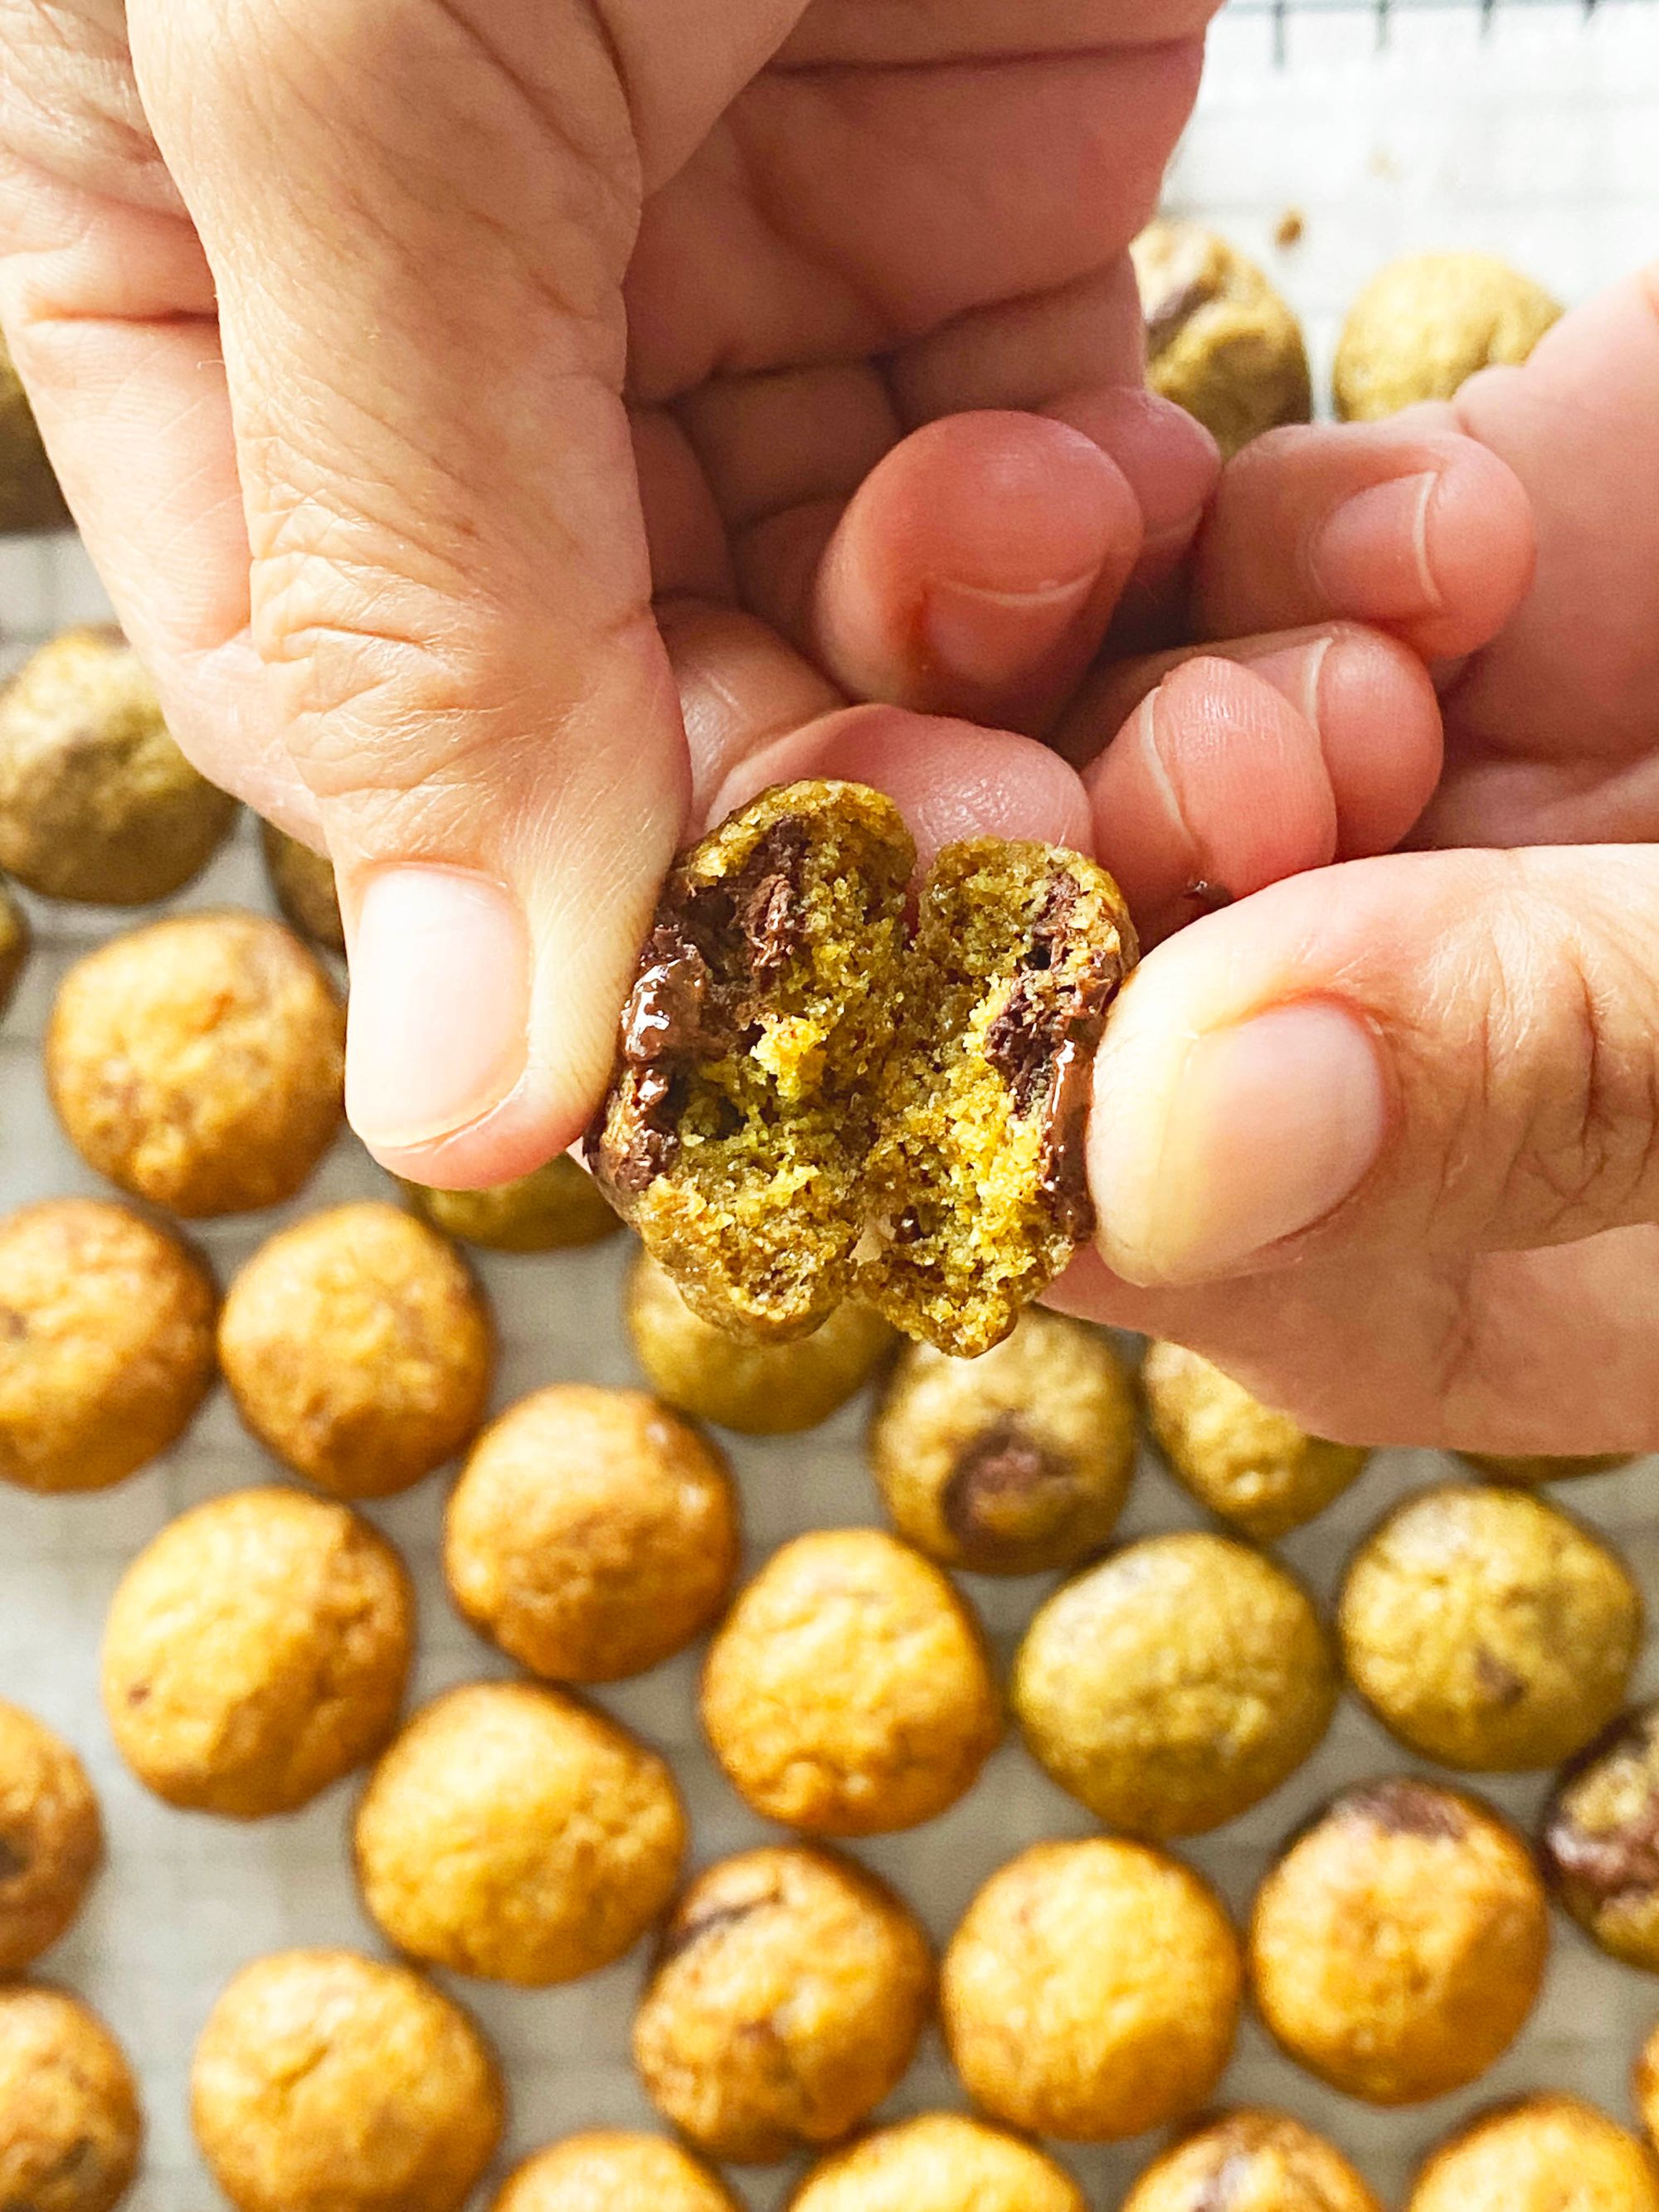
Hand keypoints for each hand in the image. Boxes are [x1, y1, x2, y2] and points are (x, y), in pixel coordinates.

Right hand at [0, 0, 1220, 1182]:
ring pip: (866, 620)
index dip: (525, 885)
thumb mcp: (355, 83)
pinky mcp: (977, 203)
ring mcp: (731, 271)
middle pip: (627, 708)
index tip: (710, 1020)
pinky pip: (1050, 467)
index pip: (334, 713)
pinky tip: (1190, 547)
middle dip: (819, 819)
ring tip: (1126, 746)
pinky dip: (1125, 547)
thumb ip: (408, 580)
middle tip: (991, 893)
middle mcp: (458, 325)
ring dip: (1008, 716)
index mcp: (193, 292)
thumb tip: (450, 1097)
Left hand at [1060, 269, 1658, 1457]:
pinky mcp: (1460, 584)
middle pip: (1070, 968)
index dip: (1048, 1122)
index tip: (1058, 1003)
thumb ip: (1547, 1089)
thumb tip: (1162, 1148)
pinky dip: (1292, 525)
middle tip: (1246, 770)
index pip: (1145, 1234)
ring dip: (1145, 674)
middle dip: (1089, 869)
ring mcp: (1417, 803)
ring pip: (1102, 735)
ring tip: (1354, 667)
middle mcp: (1388, 1038)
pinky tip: (1446, 541)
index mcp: (1469, 1262)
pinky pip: (1243, 542)